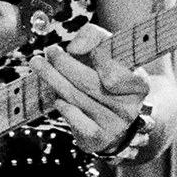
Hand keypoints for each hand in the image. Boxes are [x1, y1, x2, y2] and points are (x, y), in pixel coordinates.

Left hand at [32, 25, 152, 153]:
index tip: (71, 48)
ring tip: (38, 63)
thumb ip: (94, 38)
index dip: (95, 58)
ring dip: (53, 79)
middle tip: (48, 52)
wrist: (115, 123)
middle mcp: (130, 107)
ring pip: (76, 97)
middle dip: (63, 64)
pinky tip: (56, 96)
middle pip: (89, 82)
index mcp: (139, 84)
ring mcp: (114, 125)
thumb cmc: (107, 79)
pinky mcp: (97, 138)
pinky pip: (72, 117)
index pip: (115, 70)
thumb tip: (74, 48)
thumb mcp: (110, 54)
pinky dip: (61, 104)